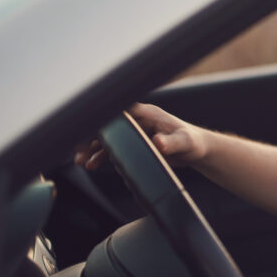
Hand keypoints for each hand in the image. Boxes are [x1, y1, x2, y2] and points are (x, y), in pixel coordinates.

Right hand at [73, 103, 208, 169]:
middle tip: (79, 150)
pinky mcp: (136, 143)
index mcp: (148, 114)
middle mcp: (139, 121)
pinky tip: (93, 164)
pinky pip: (115, 148)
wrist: (198, 150)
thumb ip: (171, 143)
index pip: (119, 112)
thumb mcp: (184, 143)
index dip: (102, 119)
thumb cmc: (193, 141)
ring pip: (110, 138)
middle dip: (93, 137)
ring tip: (82, 161)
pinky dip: (103, 155)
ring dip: (94, 148)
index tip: (86, 128)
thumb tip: (157, 142)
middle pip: (110, 126)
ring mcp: (136, 132)